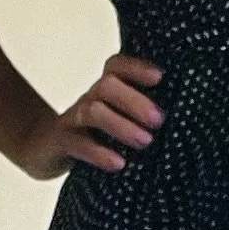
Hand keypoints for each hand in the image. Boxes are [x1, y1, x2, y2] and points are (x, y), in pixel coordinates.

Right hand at [18, 53, 164, 178]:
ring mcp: (72, 119)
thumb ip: (141, 115)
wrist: (43, 149)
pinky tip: (119, 163)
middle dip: (135, 101)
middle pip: (107, 86)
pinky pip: (77, 143)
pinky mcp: (60, 142)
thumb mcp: (116, 118)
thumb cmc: (93, 133)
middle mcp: (89, 98)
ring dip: (122, 125)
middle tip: (160, 121)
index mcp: (104, 89)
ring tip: (146, 142)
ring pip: (93, 111)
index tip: (160, 77)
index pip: (117, 66)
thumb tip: (185, 119)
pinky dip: (98, 153)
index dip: (137, 67)